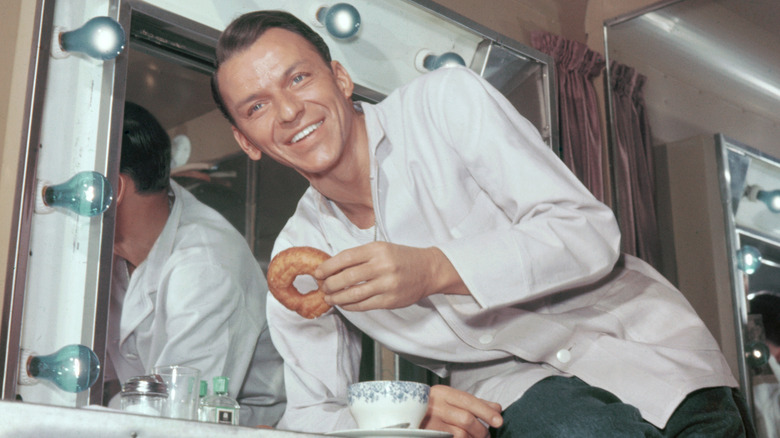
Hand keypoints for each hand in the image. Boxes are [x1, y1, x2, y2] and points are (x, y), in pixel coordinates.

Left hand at [314, 242, 466, 310]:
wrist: (429, 270)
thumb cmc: (401, 258)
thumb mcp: (381, 248)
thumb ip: (359, 257)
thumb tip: (331, 268)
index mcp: (377, 249)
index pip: (345, 258)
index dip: (327, 267)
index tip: (318, 273)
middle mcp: (382, 266)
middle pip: (346, 278)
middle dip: (329, 284)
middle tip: (322, 286)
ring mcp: (387, 285)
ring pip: (353, 294)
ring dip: (336, 297)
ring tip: (329, 297)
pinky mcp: (390, 301)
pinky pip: (363, 305)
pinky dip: (350, 305)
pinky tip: (344, 303)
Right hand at [420, 385, 502, 437]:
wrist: (406, 413)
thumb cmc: (433, 406)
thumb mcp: (451, 398)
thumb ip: (475, 402)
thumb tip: (497, 408)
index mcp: (443, 393)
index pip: (468, 401)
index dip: (485, 411)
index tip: (499, 421)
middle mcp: (436, 407)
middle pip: (466, 419)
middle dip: (481, 430)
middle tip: (486, 435)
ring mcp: (431, 423)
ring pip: (460, 434)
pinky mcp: (429, 435)